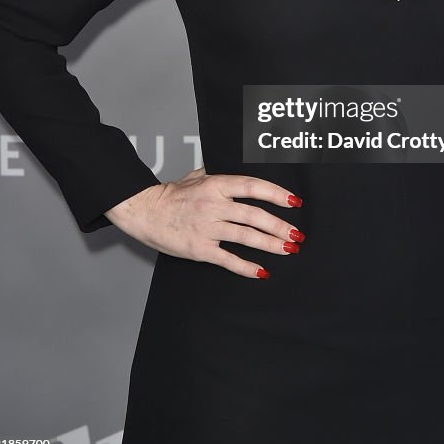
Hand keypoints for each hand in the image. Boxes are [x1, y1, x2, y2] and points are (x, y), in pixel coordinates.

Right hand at [104, 167, 304, 276]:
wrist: (145, 211)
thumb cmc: (171, 195)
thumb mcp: (195, 176)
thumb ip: (218, 174)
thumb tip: (237, 172)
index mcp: (216, 185)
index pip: (253, 187)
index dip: (276, 194)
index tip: (295, 202)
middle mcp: (214, 205)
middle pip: (255, 215)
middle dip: (280, 226)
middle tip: (297, 234)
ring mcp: (207, 227)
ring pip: (246, 236)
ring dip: (270, 244)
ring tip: (289, 249)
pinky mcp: (200, 248)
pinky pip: (228, 259)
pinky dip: (246, 267)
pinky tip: (262, 271)